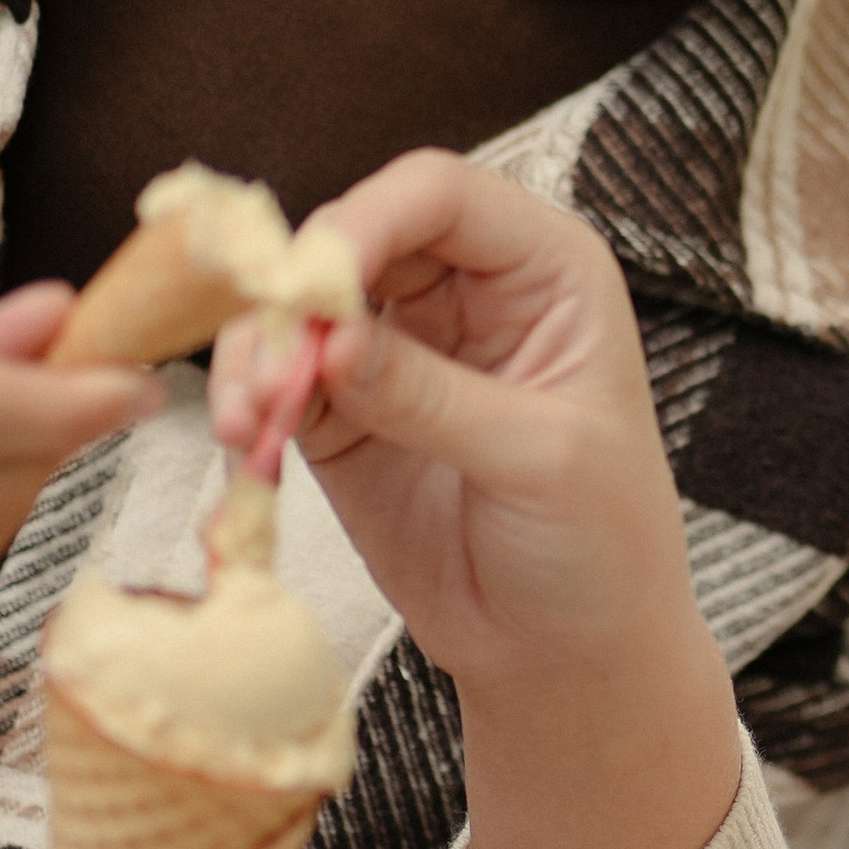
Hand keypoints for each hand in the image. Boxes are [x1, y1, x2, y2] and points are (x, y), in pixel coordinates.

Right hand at [212, 149, 743, 848]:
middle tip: (267, 365)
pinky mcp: (346, 413)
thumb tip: (332, 340)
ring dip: (258, 351)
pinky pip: (280, 379)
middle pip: (354, 238)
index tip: (311, 284)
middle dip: (295, 293)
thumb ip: (434, 396)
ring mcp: (401, 350)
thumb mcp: (540, 463)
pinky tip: (246, 440)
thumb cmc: (602, 546)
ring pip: (301, 308)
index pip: (441, 195)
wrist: (570, 653)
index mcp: (546, 271)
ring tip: (247, 420)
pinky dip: (251, 401)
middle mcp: (469, 291)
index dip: (368, 220)